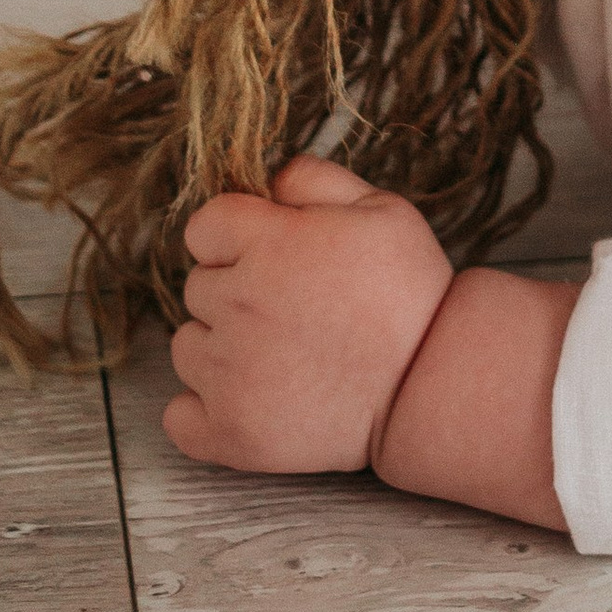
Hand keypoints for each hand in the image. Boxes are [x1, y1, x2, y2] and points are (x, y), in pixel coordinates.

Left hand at [164, 155, 452, 477]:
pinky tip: (246, 399)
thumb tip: (267, 181)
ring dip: (220, 348)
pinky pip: (179, 417)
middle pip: (196, 287)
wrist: (432, 382)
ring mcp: (230, 374)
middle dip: (235, 291)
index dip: (237, 237)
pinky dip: (202, 411)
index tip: (273, 255)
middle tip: (292, 309)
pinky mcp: (232, 432)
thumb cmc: (410, 290)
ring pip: (186, 347)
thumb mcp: (381, 207)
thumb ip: (314, 179)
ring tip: (280, 356)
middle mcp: (238, 305)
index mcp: (267, 243)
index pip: (203, 227)